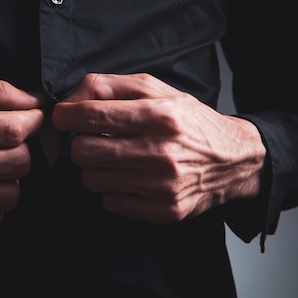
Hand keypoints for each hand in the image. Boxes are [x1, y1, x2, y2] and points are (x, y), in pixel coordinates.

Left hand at [52, 73, 265, 223]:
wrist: (234, 160)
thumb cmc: (188, 121)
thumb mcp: (155, 89)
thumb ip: (108, 86)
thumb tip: (70, 102)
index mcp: (159, 115)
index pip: (90, 116)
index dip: (66, 116)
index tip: (64, 117)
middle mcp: (161, 152)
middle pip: (83, 152)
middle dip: (79, 144)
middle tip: (92, 139)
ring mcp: (162, 186)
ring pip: (91, 180)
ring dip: (95, 168)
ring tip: (115, 158)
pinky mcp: (163, 211)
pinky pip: (109, 202)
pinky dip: (112, 190)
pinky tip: (129, 178)